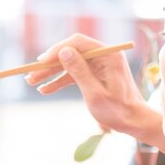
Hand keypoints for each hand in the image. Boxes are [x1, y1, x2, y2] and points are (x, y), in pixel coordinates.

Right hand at [25, 34, 156, 139]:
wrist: (133, 122)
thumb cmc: (118, 110)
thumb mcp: (95, 93)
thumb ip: (79, 71)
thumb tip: (63, 52)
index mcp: (108, 54)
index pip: (77, 42)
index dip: (57, 50)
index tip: (41, 62)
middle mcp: (103, 55)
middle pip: (70, 52)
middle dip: (50, 64)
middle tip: (31, 74)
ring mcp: (98, 65)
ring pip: (69, 64)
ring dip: (51, 73)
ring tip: (32, 82)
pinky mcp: (94, 74)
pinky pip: (73, 74)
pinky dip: (59, 81)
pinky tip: (45, 90)